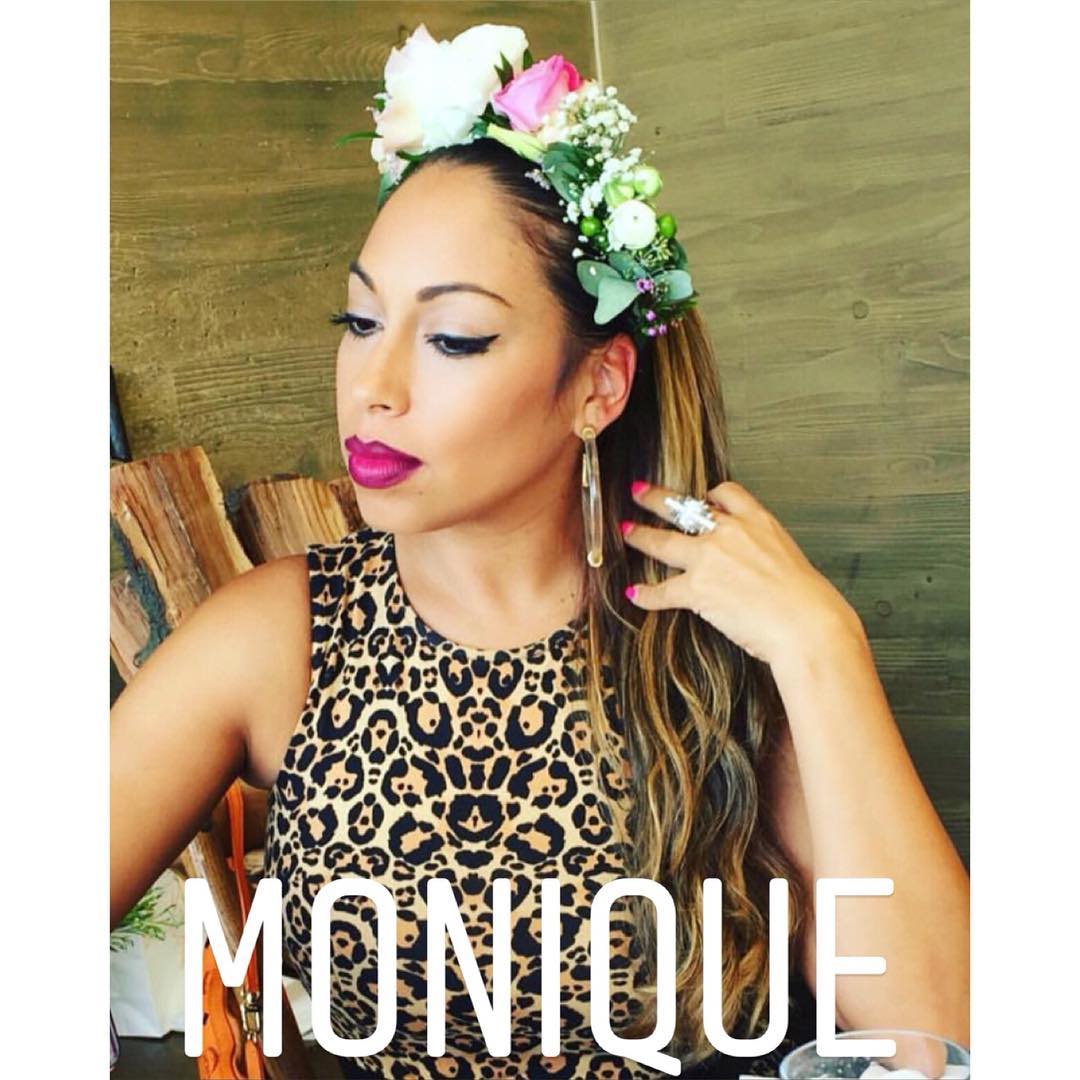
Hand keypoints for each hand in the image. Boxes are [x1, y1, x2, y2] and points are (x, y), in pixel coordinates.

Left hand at [620, 479, 862, 665]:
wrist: (806, 624)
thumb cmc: (808, 601)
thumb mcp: (791, 559)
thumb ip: (768, 552)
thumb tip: (760, 564)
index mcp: (758, 522)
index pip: (725, 493)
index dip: (709, 495)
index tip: (701, 496)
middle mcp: (730, 532)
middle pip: (683, 508)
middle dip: (656, 498)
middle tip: (640, 491)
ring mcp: (709, 559)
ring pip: (663, 542)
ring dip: (640, 536)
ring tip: (626, 531)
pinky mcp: (697, 589)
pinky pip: (663, 591)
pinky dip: (646, 594)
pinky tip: (635, 594)